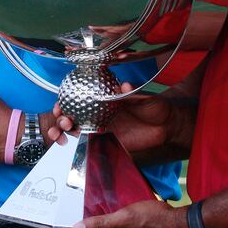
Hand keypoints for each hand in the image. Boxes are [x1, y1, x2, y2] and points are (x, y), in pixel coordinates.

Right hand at [49, 83, 177, 160]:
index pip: (81, 94)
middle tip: (62, 118)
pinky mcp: (105, 141)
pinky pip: (86, 141)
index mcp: (106, 97)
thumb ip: (132, 92)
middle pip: (73, 111)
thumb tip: (124, 85)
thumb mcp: (144, 96)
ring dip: (63, 128)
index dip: (67, 96)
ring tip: (63, 130)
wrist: (166, 127)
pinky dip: (74, 141)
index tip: (61, 100)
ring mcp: (101, 125)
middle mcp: (100, 110)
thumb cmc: (155, 106)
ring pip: (75, 126)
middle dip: (61, 114)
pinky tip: (68, 141)